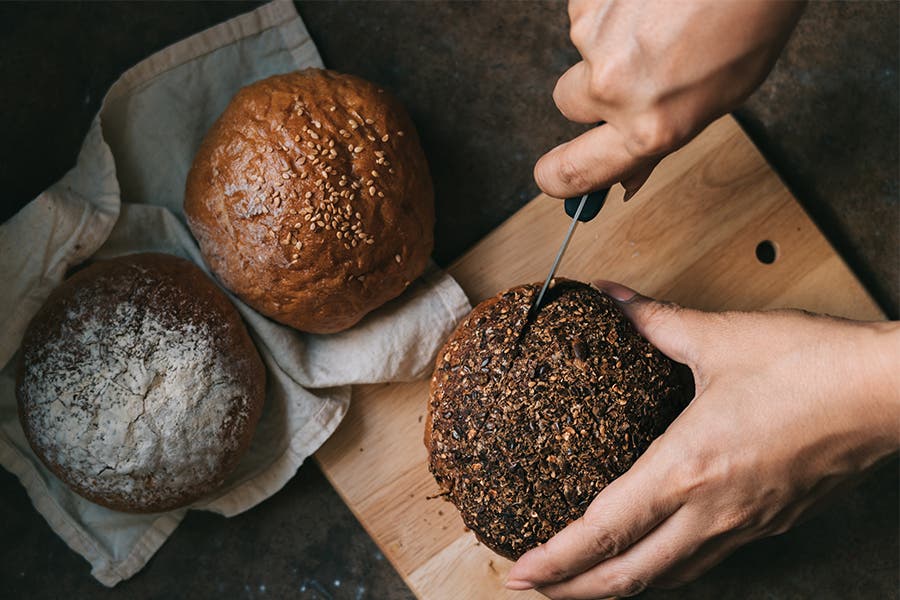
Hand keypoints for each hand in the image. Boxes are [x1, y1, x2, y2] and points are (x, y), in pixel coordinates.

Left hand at [506, 282, 899, 597]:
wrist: (887, 392)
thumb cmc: (808, 365)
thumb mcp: (718, 337)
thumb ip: (652, 320)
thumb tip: (610, 296)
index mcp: (688, 467)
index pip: (604, 529)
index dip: (556, 559)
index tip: (519, 572)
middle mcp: (712, 511)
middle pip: (629, 574)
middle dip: (574, 590)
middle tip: (534, 587)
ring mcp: (744, 525)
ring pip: (668, 577)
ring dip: (617, 585)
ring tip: (582, 581)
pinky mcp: (770, 524)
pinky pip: (704, 562)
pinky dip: (664, 570)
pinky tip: (654, 556)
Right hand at [537, 0, 805, 199]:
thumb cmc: (752, 22)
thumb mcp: (718, 100)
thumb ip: (661, 138)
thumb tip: (628, 175)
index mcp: (650, 127)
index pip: (574, 172)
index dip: (556, 178)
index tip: (552, 177)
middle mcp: (614, 87)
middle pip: (568, 103)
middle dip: (590, 92)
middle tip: (634, 70)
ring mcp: (594, 37)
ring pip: (584, 50)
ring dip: (612, 41)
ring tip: (663, 20)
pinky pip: (590, 11)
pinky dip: (615, 7)